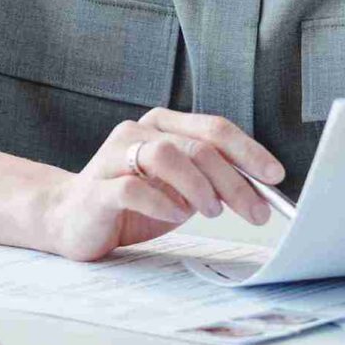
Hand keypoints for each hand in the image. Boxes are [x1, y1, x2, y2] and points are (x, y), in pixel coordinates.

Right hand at [38, 109, 288, 262]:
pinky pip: (132, 187)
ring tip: (211, 211)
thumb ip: (211, 181)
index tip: (275, 177)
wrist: (69, 219)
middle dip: (234, 180)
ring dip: (198, 186)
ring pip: (165, 154)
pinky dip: (160, 202)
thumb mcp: (179, 189)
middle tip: (256, 211)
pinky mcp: (96, 189)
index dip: (249, 151)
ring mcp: (113, 157)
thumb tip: (261, 190)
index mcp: (162, 125)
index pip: (214, 128)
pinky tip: (175, 216)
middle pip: (197, 146)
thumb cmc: (131, 204)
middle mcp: (138, 131)